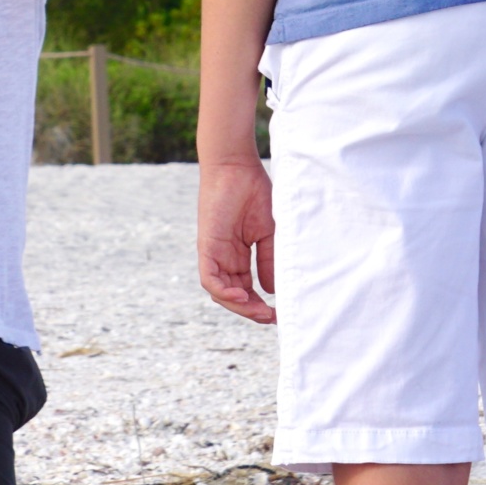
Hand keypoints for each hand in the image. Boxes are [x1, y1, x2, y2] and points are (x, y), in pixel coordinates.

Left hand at [198, 156, 275, 323]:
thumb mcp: (269, 232)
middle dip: (252, 310)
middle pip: (234, 295)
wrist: (236, 166)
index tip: (279, 314)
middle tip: (271, 318)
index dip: (260, 304)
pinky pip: (210, 278)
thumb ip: (269, 260)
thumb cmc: (254, 192)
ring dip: (239, 306)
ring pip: (221, 292)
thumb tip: (271, 291)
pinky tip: (242, 296)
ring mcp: (214, 253)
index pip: (246, 289)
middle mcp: (225, 258)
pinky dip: (223, 292)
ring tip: (260, 312)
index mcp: (239, 255)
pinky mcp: (206, 246)